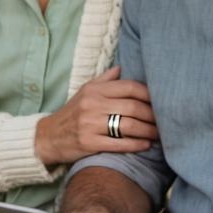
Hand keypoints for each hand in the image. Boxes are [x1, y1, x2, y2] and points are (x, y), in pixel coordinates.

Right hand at [34, 67, 157, 165]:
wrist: (48, 136)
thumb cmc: (72, 113)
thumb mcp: (85, 92)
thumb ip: (104, 80)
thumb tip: (121, 68)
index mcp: (95, 90)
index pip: (130, 87)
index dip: (150, 95)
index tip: (161, 102)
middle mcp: (93, 105)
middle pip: (133, 107)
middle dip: (153, 115)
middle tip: (164, 121)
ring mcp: (90, 124)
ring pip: (128, 125)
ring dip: (148, 131)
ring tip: (158, 134)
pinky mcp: (89, 143)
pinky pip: (119, 143)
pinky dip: (136, 144)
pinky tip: (146, 144)